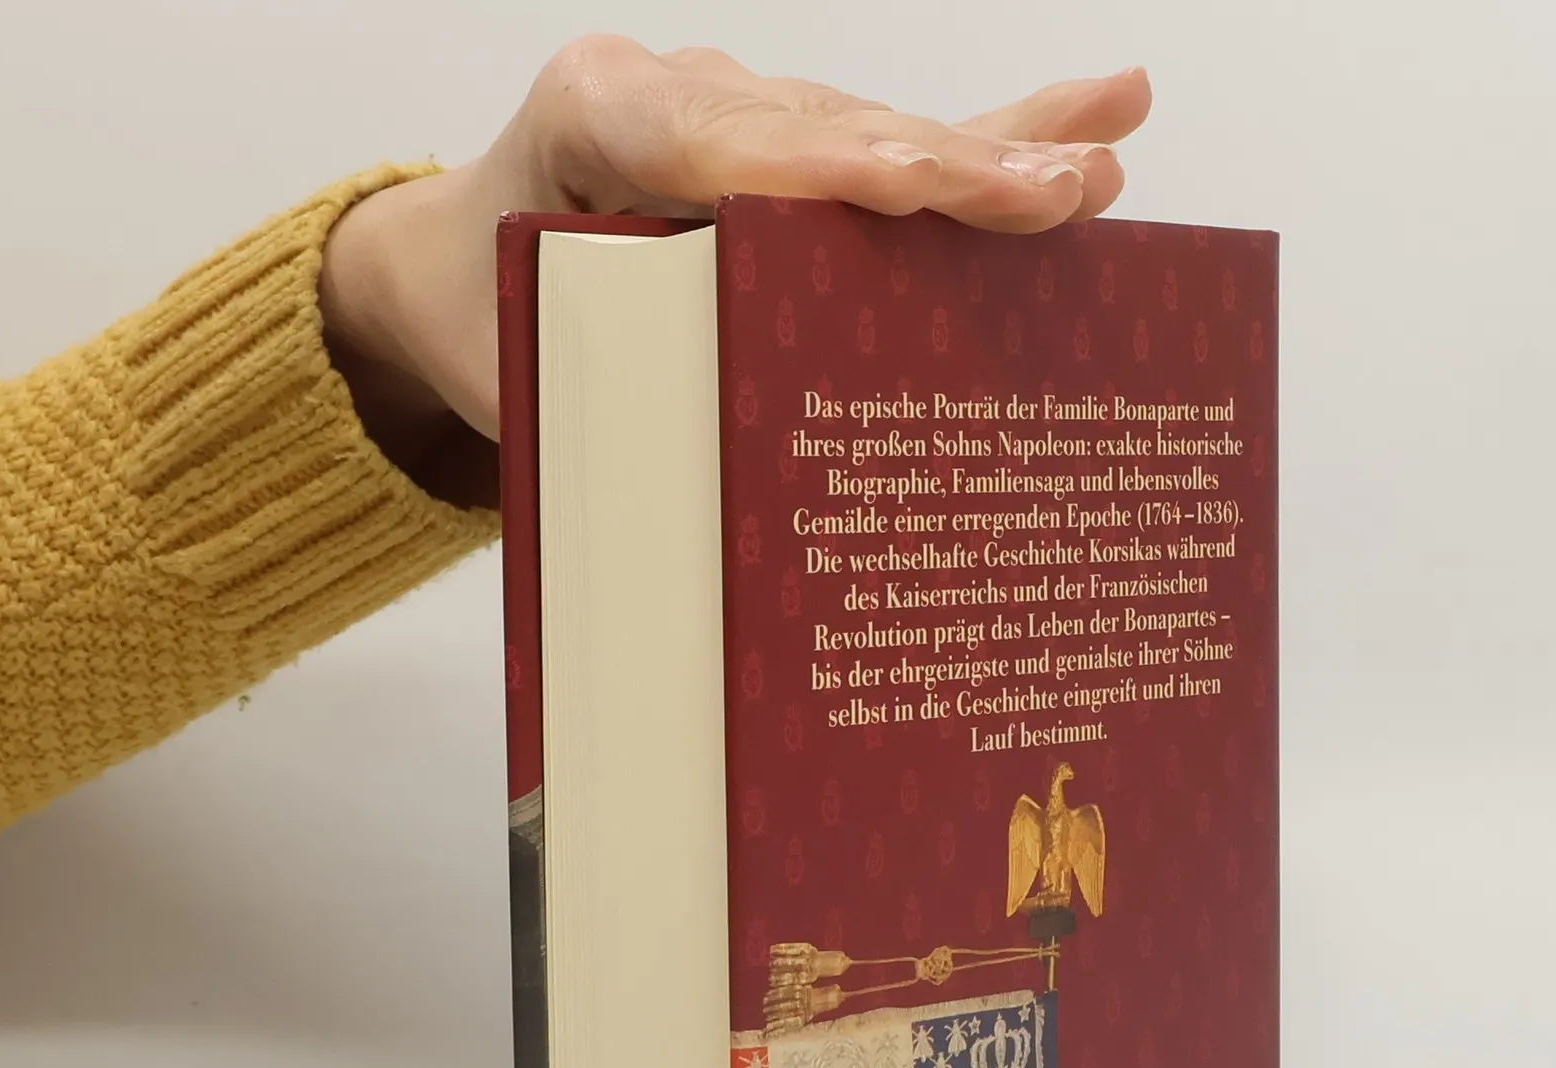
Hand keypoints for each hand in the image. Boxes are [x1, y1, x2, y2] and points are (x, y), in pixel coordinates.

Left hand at [318, 38, 1150, 500]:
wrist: (446, 261)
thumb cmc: (479, 313)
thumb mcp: (520, 361)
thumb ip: (609, 388)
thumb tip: (721, 486)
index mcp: (597, 113)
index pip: (726, 144)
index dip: (827, 168)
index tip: (911, 184)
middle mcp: (685, 93)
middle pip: (831, 133)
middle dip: (943, 167)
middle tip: (1052, 197)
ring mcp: (749, 112)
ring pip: (884, 136)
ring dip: (995, 161)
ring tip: (1099, 174)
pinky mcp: (794, 148)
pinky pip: (906, 145)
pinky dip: (999, 135)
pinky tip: (1109, 110)